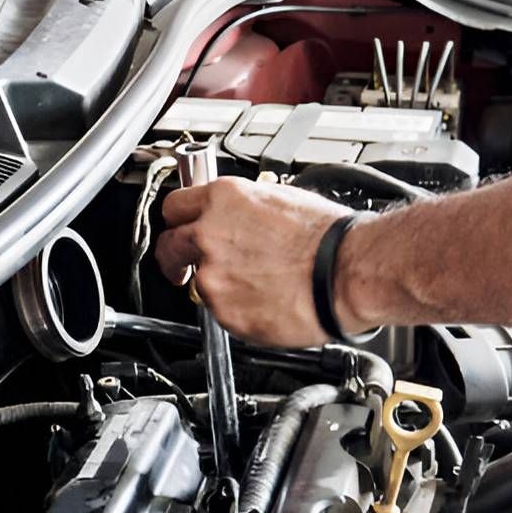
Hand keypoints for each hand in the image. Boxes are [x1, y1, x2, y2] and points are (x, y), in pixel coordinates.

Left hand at [156, 175, 358, 346]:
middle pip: (168, 246)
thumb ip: (243, 210)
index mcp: (223, 200)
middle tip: (186, 268)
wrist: (343, 274)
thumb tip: (236, 217)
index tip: (181, 231)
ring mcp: (212, 276)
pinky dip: (235, 311)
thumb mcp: (280, 199)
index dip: (178, 222)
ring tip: (252, 288)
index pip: (174, 207)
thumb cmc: (326, 239)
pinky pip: (219, 313)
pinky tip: (262, 302)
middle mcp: (209, 235)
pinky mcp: (223, 312)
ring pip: (196, 284)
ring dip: (215, 287)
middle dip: (176, 259)